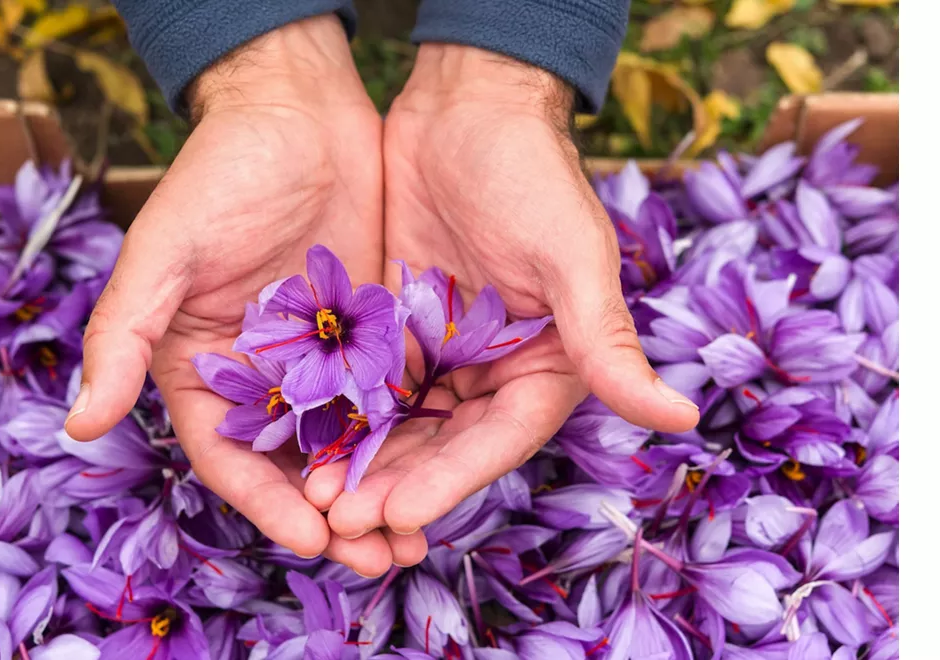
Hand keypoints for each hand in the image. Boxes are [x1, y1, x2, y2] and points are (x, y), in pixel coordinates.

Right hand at [64, 16, 419, 576]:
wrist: (298, 115)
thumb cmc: (219, 176)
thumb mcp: (165, 252)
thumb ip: (124, 334)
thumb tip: (79, 423)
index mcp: (203, 372)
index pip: (233, 460)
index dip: (268, 506)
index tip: (313, 541)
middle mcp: (263, 380)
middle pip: (298, 469)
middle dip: (336, 519)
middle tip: (382, 559)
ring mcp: (322, 363)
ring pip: (351, 447)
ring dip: (381, 493)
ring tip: (418, 538)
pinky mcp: (373, 338)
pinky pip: (394, 401)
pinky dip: (412, 441)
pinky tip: (445, 468)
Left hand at [305, 44, 699, 546]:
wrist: (465, 105)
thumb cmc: (530, 171)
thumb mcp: (570, 255)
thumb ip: (607, 341)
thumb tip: (685, 418)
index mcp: (548, 364)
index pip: (498, 440)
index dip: (451, 481)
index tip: (400, 513)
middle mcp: (495, 369)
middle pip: (444, 446)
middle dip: (395, 486)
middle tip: (339, 524)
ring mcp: (442, 351)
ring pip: (401, 425)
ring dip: (362, 464)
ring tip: (313, 500)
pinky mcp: (397, 328)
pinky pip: (367, 384)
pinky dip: (341, 416)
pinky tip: (302, 443)